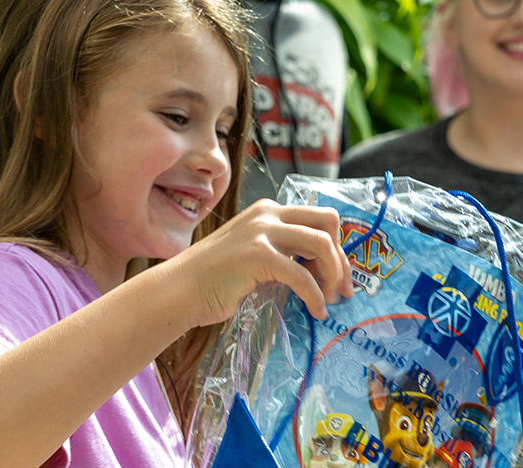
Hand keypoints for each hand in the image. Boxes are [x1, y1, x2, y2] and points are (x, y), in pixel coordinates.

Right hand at [167, 199, 353, 328]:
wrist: (180, 290)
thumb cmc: (215, 280)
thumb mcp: (256, 256)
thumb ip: (284, 254)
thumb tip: (322, 271)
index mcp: (269, 211)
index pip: (320, 217)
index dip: (337, 248)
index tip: (339, 277)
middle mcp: (268, 214)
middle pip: (327, 222)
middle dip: (342, 258)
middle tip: (342, 289)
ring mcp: (261, 232)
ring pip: (321, 243)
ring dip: (333, 275)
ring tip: (328, 301)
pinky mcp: (257, 255)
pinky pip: (302, 274)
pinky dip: (315, 296)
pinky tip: (315, 311)